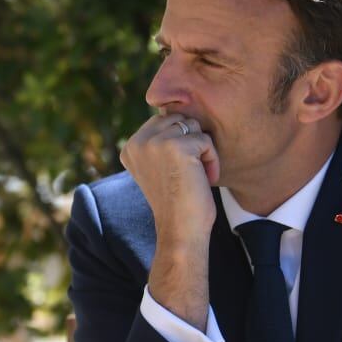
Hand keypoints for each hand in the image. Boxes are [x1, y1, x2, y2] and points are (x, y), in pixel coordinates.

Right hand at [120, 112, 219, 233]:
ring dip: (202, 150)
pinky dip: (211, 159)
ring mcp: (155, 143)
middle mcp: (137, 142)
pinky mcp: (176, 146)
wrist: (180, 230)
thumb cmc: (176, 201)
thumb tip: (170, 111)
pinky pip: (205, 140)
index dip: (179, 142)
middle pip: (178, 119)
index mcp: (129, 147)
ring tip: (195, 175)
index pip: (162, 121)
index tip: (176, 172)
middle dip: (191, 142)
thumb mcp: (157, 167)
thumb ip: (158, 142)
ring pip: (193, 127)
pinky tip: (204, 179)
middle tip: (188, 172)